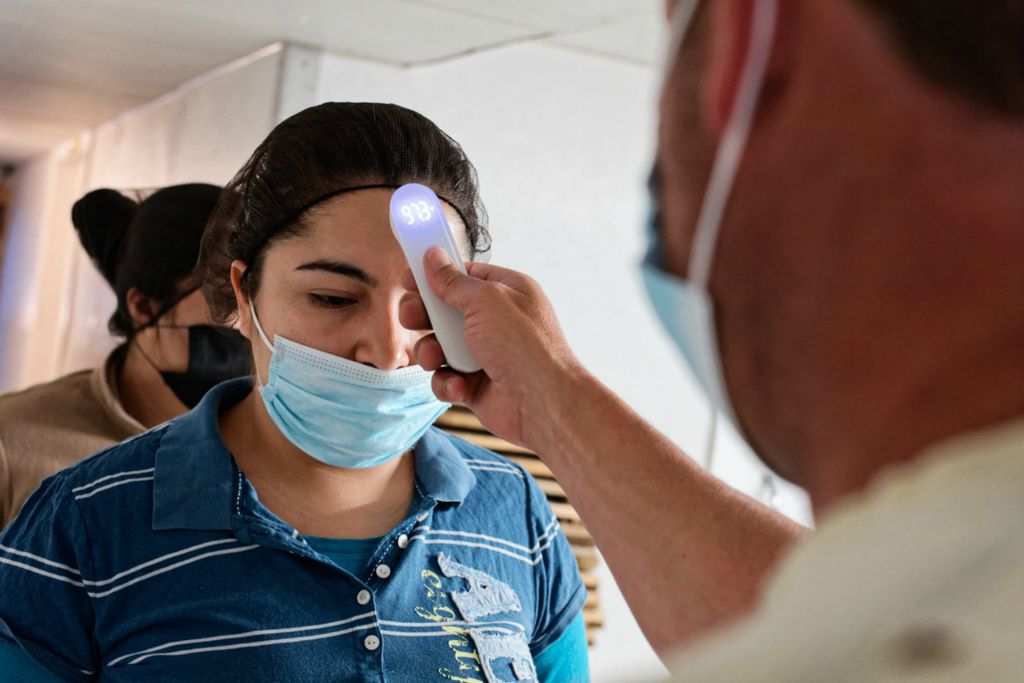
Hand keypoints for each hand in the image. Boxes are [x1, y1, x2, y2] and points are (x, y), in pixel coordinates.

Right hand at [399, 248, 580, 448]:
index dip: (435, 276)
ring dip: (431, 353)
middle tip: (412, 317)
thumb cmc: (524, 346)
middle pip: (445, 312)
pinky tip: (459, 387)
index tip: (409, 278)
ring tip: (436, 360)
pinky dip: (447, 383)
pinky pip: (447, 379)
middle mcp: (496, 322)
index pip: (464, 276)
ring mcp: (485, 355)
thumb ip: (453, 281)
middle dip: (424, 316)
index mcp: (506, 292)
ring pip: (440, 347)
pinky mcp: (476, 385)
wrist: (544, 403)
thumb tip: (433, 255)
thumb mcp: (486, 301)